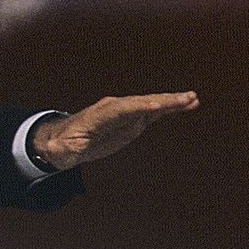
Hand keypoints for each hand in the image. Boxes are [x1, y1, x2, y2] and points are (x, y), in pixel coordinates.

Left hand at [31, 91, 198, 170]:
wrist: (65, 138)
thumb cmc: (62, 144)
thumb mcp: (59, 150)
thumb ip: (60, 149)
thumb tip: (55, 148)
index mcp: (99, 115)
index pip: (121, 109)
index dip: (139, 107)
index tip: (157, 107)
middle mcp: (115, 108)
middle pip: (141, 102)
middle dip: (162, 101)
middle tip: (185, 98)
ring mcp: (126, 112)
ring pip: (151, 104)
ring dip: (172, 102)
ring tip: (193, 99)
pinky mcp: (133, 119)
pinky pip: (155, 111)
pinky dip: (171, 108)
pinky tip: (190, 104)